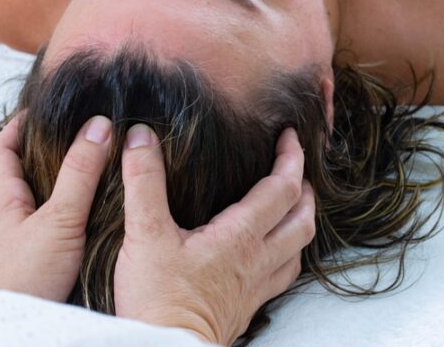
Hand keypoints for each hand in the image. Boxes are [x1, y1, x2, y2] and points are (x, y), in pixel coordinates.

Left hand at [0, 113, 112, 300]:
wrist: (11, 331)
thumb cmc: (26, 277)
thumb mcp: (60, 219)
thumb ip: (80, 174)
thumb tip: (99, 125)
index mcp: (2, 201)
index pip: (2, 150)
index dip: (18, 127)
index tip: (40, 110)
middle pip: (9, 177)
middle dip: (32, 156)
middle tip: (62, 140)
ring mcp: (8, 246)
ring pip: (21, 206)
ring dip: (40, 189)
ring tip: (71, 178)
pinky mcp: (22, 267)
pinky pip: (32, 231)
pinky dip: (48, 218)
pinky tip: (70, 224)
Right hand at [114, 126, 314, 345]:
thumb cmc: (157, 299)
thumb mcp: (144, 234)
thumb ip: (144, 183)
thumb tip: (140, 137)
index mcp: (240, 236)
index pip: (282, 188)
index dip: (291, 158)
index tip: (289, 135)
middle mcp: (258, 260)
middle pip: (301, 219)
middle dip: (303, 188)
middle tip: (294, 167)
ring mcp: (256, 286)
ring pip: (298, 248)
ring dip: (300, 220)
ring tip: (291, 204)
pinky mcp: (247, 306)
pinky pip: (282, 274)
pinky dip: (287, 253)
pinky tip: (270, 252)